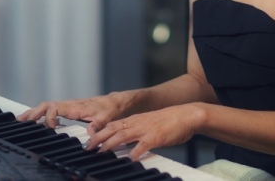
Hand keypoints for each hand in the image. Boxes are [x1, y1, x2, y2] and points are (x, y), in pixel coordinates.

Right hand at [17, 93, 124, 130]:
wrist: (113, 102)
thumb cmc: (108, 109)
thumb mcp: (105, 118)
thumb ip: (97, 126)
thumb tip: (89, 135)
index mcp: (74, 107)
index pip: (54, 108)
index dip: (49, 118)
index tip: (50, 129)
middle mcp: (68, 105)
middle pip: (46, 105)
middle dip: (33, 112)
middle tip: (21, 121)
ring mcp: (67, 106)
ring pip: (46, 106)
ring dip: (33, 112)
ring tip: (20, 119)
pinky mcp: (67, 109)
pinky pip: (50, 109)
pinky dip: (40, 113)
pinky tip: (33, 119)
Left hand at [84, 104, 201, 160]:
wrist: (187, 115)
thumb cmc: (170, 121)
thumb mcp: (149, 124)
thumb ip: (137, 132)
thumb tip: (126, 144)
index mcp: (135, 119)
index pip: (112, 125)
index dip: (99, 132)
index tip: (89, 140)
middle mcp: (137, 122)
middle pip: (113, 129)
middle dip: (99, 138)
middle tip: (87, 147)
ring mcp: (146, 129)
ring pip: (123, 135)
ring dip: (110, 144)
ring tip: (101, 152)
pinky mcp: (156, 136)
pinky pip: (143, 145)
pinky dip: (135, 152)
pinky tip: (130, 158)